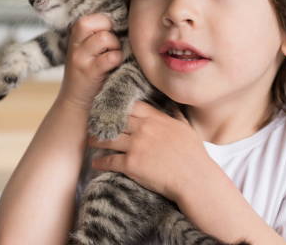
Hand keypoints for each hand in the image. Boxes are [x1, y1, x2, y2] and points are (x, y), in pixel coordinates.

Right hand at [56, 14, 122, 110]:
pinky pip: (110, 57)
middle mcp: (75, 46)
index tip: (108, 34)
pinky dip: (118, 58)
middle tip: (111, 44)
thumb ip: (97, 35)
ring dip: (115, 46)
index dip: (104, 23)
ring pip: (104, 38)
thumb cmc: (88, 71)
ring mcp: (81, 59)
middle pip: (93, 23)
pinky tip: (115, 65)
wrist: (75, 99)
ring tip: (114, 55)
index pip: (89, 18)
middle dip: (109, 31)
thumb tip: (123, 21)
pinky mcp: (90, 73)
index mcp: (75, 37)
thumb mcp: (86, 50)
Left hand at [89, 101, 216, 201]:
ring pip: (109, 139)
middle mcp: (144, 129)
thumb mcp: (187, 129)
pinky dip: (100, 162)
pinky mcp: (131, 164)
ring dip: (97, 140)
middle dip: (105, 122)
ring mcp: (136, 145)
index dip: (120, 107)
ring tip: (91, 141)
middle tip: (96, 124)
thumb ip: (176, 117)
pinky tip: (96, 163)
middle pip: (117, 121)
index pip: (133, 107)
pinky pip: (109, 161)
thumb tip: (172, 109)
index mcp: (157, 119)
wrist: (194, 178)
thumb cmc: (193, 155)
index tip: (112, 110)